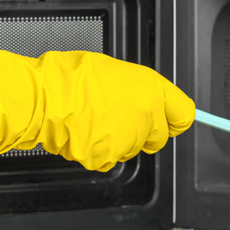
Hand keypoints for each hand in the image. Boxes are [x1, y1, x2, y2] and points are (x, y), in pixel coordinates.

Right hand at [0, 50, 194, 170]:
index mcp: (153, 90)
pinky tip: (84, 132)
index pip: (184, 114)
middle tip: (120, 117)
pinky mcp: (108, 157)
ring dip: (119, 139)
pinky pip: (109, 158)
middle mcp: (147, 116)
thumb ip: (142, 91)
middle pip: (159, 137)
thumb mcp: (119, 71)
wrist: (44, 96)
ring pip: (132, 148)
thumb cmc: (74, 77)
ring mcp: (129, 139)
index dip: (176, 119)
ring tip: (95, 119)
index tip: (172, 122)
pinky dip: (98, 150)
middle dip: (145, 131)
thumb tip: (151, 101)